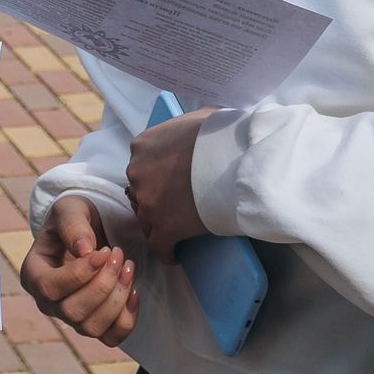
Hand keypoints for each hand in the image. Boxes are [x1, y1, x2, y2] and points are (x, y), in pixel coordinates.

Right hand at [22, 194, 137, 346]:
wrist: (91, 233)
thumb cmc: (75, 220)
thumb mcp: (69, 209)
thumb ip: (73, 224)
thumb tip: (84, 250)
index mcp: (33, 275)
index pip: (49, 288)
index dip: (79, 274)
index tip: (103, 251)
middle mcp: (48, 303)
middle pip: (72, 312)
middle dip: (102, 285)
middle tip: (119, 254)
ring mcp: (71, 318)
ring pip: (91, 328)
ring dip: (117, 299)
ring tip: (129, 267)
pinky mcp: (96, 325)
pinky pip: (111, 337)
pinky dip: (128, 318)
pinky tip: (134, 289)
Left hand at [127, 107, 213, 262]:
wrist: (236, 161)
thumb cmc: (223, 135)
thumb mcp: (197, 119)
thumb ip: (183, 127)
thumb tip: (193, 129)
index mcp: (142, 145)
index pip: (140, 167)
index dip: (155, 179)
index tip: (168, 185)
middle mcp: (137, 172)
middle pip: (139, 194)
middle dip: (154, 201)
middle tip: (174, 207)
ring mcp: (148, 202)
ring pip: (147, 221)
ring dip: (159, 226)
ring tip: (176, 232)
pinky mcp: (164, 227)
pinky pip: (159, 247)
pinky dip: (166, 252)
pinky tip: (175, 254)